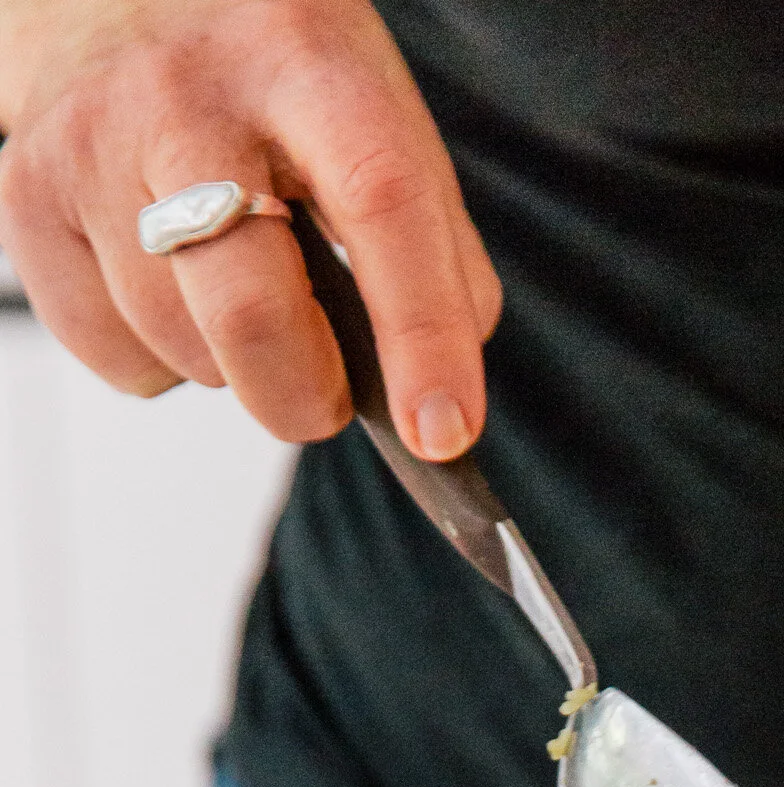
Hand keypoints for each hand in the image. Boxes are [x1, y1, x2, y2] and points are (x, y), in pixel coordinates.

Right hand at [0, 0, 499, 452]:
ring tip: (238, 290)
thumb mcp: (372, 114)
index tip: (443, 430)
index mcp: (304, 61)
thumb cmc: (264, 76)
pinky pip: (117, 358)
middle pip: (249, 308)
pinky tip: (174, 291)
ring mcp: (93, 143)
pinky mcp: (30, 198)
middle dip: (306, 396)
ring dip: (234, 367)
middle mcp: (187, 95)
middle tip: (328, 393)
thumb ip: (432, 246)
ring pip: (182, 350)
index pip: (379, 201)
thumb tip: (435, 396)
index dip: (421, 333)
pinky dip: (164, 363)